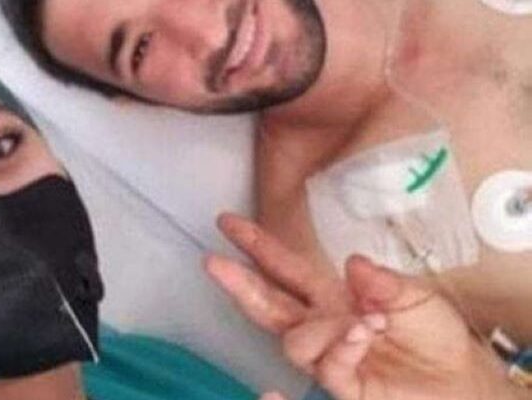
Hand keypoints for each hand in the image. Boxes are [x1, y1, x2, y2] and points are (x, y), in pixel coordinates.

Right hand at [207, 214, 525, 399]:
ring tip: (363, 324)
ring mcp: (327, 355)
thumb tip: (350, 263)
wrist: (459, 378)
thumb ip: (381, 280)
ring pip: (294, 340)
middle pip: (268, 304)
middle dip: (240, 282)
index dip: (257, 247)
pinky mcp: (342, 384)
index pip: (286, 269)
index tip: (228, 224)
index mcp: (332, 295)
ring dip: (322, 328)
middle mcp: (321, 324)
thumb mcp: (412, 294)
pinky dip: (342, 350)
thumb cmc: (433, 332)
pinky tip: (361, 338)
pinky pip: (327, 368)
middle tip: (214, 263)